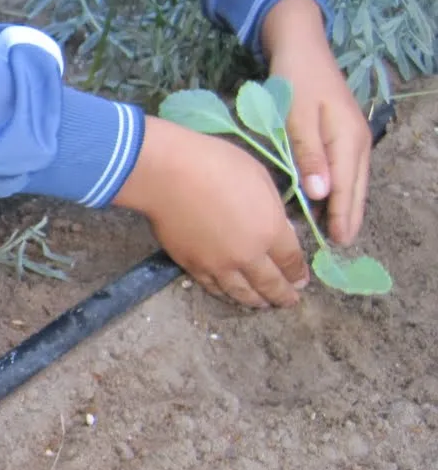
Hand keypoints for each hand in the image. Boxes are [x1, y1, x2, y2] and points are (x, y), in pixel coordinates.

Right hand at [114, 116, 305, 307]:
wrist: (168, 175)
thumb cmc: (217, 165)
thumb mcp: (259, 178)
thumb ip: (272, 209)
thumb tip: (275, 228)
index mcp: (270, 231)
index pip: (291, 261)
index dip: (298, 273)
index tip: (302, 280)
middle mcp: (248, 256)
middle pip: (270, 284)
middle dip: (283, 295)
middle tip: (289, 300)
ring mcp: (218, 265)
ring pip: (242, 293)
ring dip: (256, 301)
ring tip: (262, 304)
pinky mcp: (192, 266)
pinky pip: (214, 288)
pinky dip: (226, 294)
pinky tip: (231, 295)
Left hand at [261, 0, 370, 245]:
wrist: (302, 47)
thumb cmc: (295, 80)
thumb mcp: (296, 118)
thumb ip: (308, 156)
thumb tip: (321, 194)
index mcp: (347, 139)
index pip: (346, 188)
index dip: (341, 216)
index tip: (337, 242)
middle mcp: (357, 141)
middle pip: (356, 187)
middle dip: (350, 216)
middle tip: (341, 246)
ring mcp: (353, 136)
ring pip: (354, 179)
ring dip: (347, 205)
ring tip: (338, 232)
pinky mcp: (344, 133)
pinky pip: (347, 169)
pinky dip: (342, 188)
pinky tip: (331, 201)